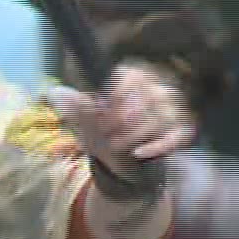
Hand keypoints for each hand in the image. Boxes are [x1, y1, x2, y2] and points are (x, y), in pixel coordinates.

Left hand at [48, 66, 196, 177]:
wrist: (121, 163)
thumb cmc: (103, 134)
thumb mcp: (85, 122)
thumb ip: (75, 108)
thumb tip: (55, 93)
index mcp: (135, 77)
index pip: (133, 75)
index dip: (115, 95)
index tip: (101, 114)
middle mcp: (159, 87)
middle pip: (150, 95)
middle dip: (123, 117)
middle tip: (106, 134)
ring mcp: (175, 109)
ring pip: (163, 115)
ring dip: (135, 133)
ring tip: (116, 145)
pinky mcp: (183, 131)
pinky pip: (178, 134)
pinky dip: (157, 145)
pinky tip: (138, 153)